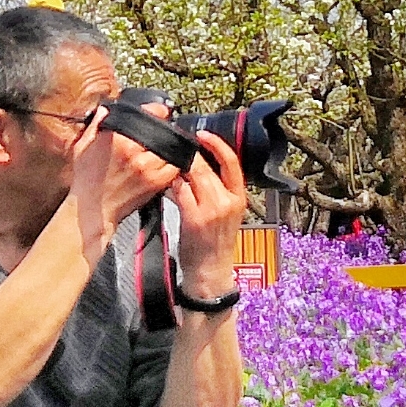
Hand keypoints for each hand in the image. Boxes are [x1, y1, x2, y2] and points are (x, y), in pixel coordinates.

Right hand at [71, 105, 187, 240]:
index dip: (158, 111)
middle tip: (162, 130)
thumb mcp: (84, 146)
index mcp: (119, 139)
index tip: (160, 111)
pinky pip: (174, 168)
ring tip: (165, 147)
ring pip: (172, 150)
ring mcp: (147, 169)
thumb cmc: (86, 180)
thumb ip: (96, 124)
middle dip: (165, 129)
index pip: (150, 115)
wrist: (91, 210)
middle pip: (164, 132)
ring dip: (171, 146)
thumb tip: (106, 110)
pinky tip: (166, 163)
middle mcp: (136, 153)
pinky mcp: (154, 183)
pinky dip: (174, 164)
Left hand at [167, 129, 248, 298]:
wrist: (211, 272)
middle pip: (207, 167)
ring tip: (169, 167)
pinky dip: (172, 186)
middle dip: (189, 156)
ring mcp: (211, 210)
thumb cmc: (214, 243)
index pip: (232, 162)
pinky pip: (180, 192)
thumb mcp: (225, 214)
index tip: (203, 134)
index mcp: (238, 198)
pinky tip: (167, 186)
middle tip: (176, 148)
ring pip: (192, 176)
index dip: (217, 145)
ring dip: (178, 169)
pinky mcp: (194, 219)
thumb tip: (198, 166)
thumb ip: (217, 190)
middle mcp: (227, 201)